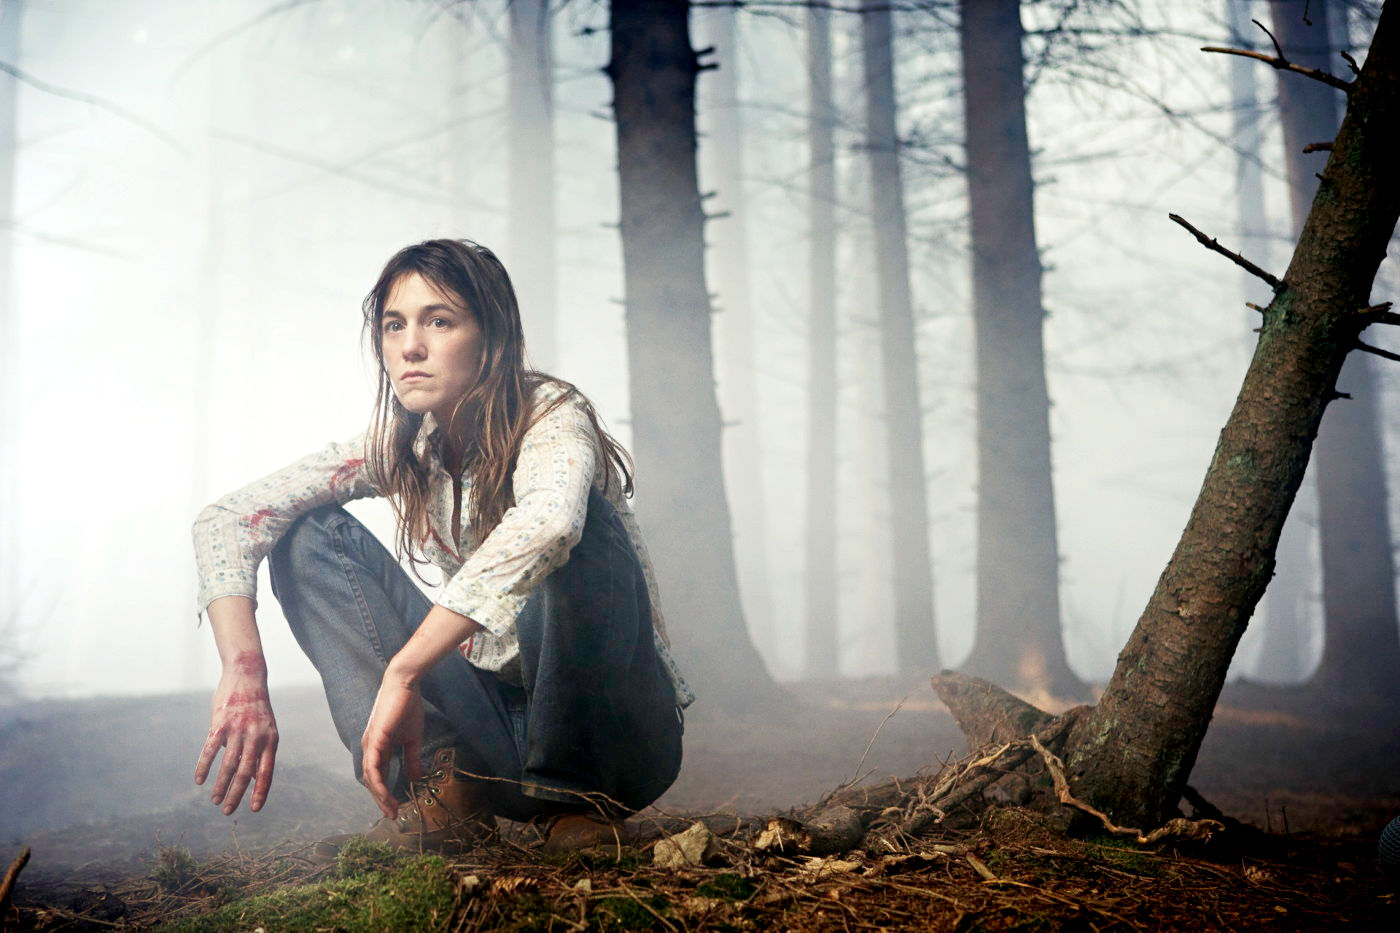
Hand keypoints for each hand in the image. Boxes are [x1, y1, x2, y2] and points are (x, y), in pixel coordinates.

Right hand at [194, 650, 277, 814]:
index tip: (253, 809)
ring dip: (220, 786)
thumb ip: (262, 753)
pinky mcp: (220, 724)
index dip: (260, 791)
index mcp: (270, 740)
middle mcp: (256, 737)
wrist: (248, 677)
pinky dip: (204, 767)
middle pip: (246, 773)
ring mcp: (238, 730)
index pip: (267, 772)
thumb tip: (257, 778)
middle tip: (226, 811)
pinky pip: (210, 750)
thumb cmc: (257, 708)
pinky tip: (199, 780)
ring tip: (214, 800)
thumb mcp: (267, 730)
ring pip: (228, 765)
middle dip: (236, 795)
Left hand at [361, 673, 424, 818]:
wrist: (405, 686)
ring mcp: (370, 746)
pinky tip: (386, 795)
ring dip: (380, 796)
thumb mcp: (412, 738)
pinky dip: (378, 784)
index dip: (386, 793)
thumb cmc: (408, 707)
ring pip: (370, 778)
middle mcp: (370, 749)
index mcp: (378, 748)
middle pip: (372, 781)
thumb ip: (411, 758)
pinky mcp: (374, 741)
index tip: (396, 808)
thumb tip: (415, 778)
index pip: (379, 776)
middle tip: (393, 815)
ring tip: (391, 810)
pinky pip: (372, 769)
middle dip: (382, 800)